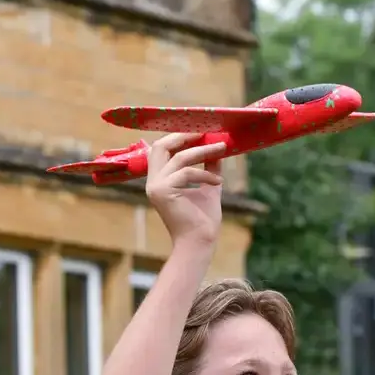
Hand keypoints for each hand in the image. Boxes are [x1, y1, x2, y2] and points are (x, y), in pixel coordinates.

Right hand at [145, 133, 225, 248]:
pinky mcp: (163, 192)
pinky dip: (205, 174)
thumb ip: (210, 168)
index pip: (162, 149)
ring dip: (202, 151)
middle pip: (161, 146)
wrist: (199, 243)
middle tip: (206, 132)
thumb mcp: (208, 187)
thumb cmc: (203, 220)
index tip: (202, 131)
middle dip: (184, 136)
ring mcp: (156, 187)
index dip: (179, 136)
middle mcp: (153, 182)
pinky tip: (218, 183)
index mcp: (160, 180)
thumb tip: (218, 149)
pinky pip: (186, 172)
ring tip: (221, 149)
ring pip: (178, 157)